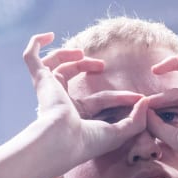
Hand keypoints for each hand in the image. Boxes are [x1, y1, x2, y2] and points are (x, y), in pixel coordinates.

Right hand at [23, 33, 150, 168]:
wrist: (63, 141)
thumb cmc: (87, 142)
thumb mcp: (119, 133)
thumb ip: (136, 120)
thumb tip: (146, 101)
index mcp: (76, 117)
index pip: (100, 100)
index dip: (120, 97)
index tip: (139, 97)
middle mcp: (60, 103)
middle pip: (71, 76)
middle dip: (86, 66)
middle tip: (102, 66)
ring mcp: (49, 90)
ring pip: (54, 65)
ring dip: (67, 54)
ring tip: (82, 53)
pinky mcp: (41, 80)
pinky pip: (31, 57)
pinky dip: (37, 44)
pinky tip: (49, 35)